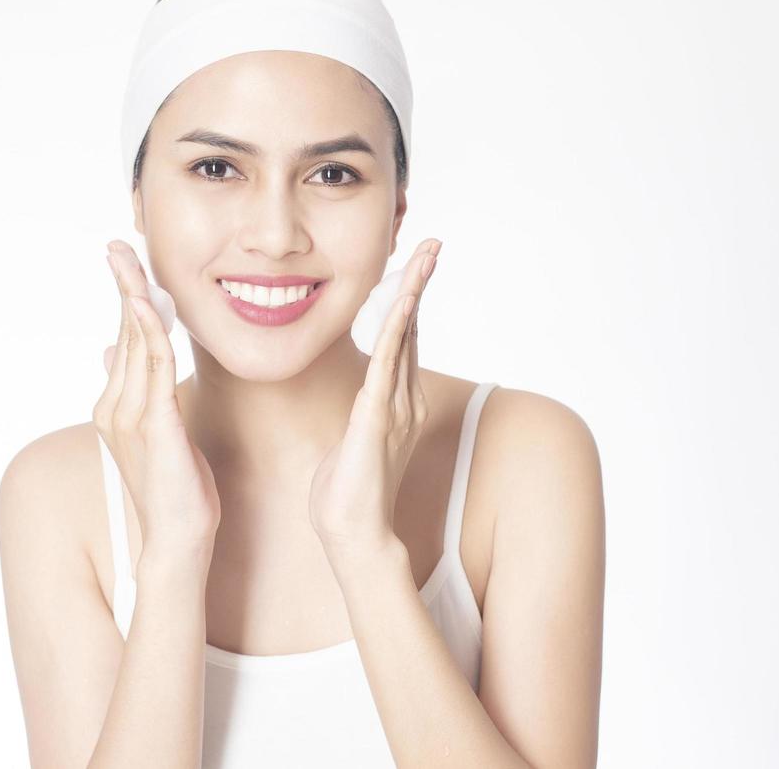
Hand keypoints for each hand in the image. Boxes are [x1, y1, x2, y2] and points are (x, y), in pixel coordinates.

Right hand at [92, 241, 220, 559]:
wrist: (178, 541)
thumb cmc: (177, 491)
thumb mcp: (159, 433)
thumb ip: (141, 392)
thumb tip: (115, 351)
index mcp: (118, 405)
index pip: (124, 339)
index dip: (126, 298)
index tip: (125, 261)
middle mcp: (115, 406)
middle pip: (123, 333)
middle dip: (122, 285)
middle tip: (118, 244)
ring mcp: (130, 416)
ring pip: (135, 343)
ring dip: (133, 297)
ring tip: (130, 260)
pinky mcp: (154, 425)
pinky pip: (152, 368)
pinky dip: (150, 332)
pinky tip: (149, 305)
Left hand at [309, 238, 441, 555]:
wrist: (353, 535)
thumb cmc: (346, 493)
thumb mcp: (352, 439)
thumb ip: (361, 413)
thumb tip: (359, 399)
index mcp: (396, 400)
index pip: (405, 337)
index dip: (410, 296)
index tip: (415, 260)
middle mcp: (404, 398)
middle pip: (413, 327)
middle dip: (420, 282)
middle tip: (432, 242)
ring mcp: (394, 407)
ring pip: (406, 337)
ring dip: (413, 294)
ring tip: (424, 257)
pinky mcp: (377, 420)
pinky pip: (387, 366)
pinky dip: (397, 332)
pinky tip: (402, 304)